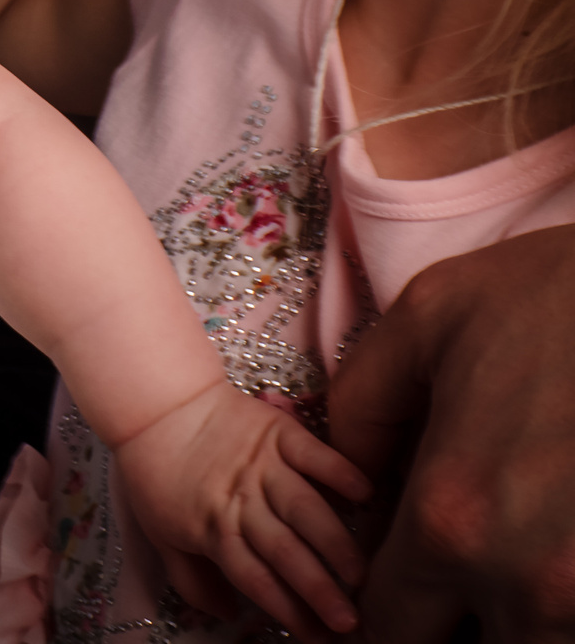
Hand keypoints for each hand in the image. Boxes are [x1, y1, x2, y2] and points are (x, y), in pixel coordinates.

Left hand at [115, 378, 372, 642]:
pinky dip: (338, 471)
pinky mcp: (277, 432)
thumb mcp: (161, 531)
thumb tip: (225, 614)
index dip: (287, 609)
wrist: (155, 404)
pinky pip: (312, 454)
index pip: (255, 579)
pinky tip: (364, 493)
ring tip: (358, 572)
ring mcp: (262, 466)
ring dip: (333, 543)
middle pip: (283, 552)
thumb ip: (191, 578)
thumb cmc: (157, 472)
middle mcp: (242, 501)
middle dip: (318, 589)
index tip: (318, 636)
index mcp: (214, 529)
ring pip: (304, 510)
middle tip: (348, 620)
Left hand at [331, 224, 574, 643]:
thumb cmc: (558, 294)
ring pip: (537, 638)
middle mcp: (528, 580)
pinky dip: (564, 598)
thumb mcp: (427, 321)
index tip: (387, 584)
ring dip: (517, 614)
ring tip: (511, 547)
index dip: (376, 613)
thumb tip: (351, 475)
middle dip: (454, 621)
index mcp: (451, 521)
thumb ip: (363, 405)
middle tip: (451, 575)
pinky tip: (558, 539)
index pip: (387, 625)